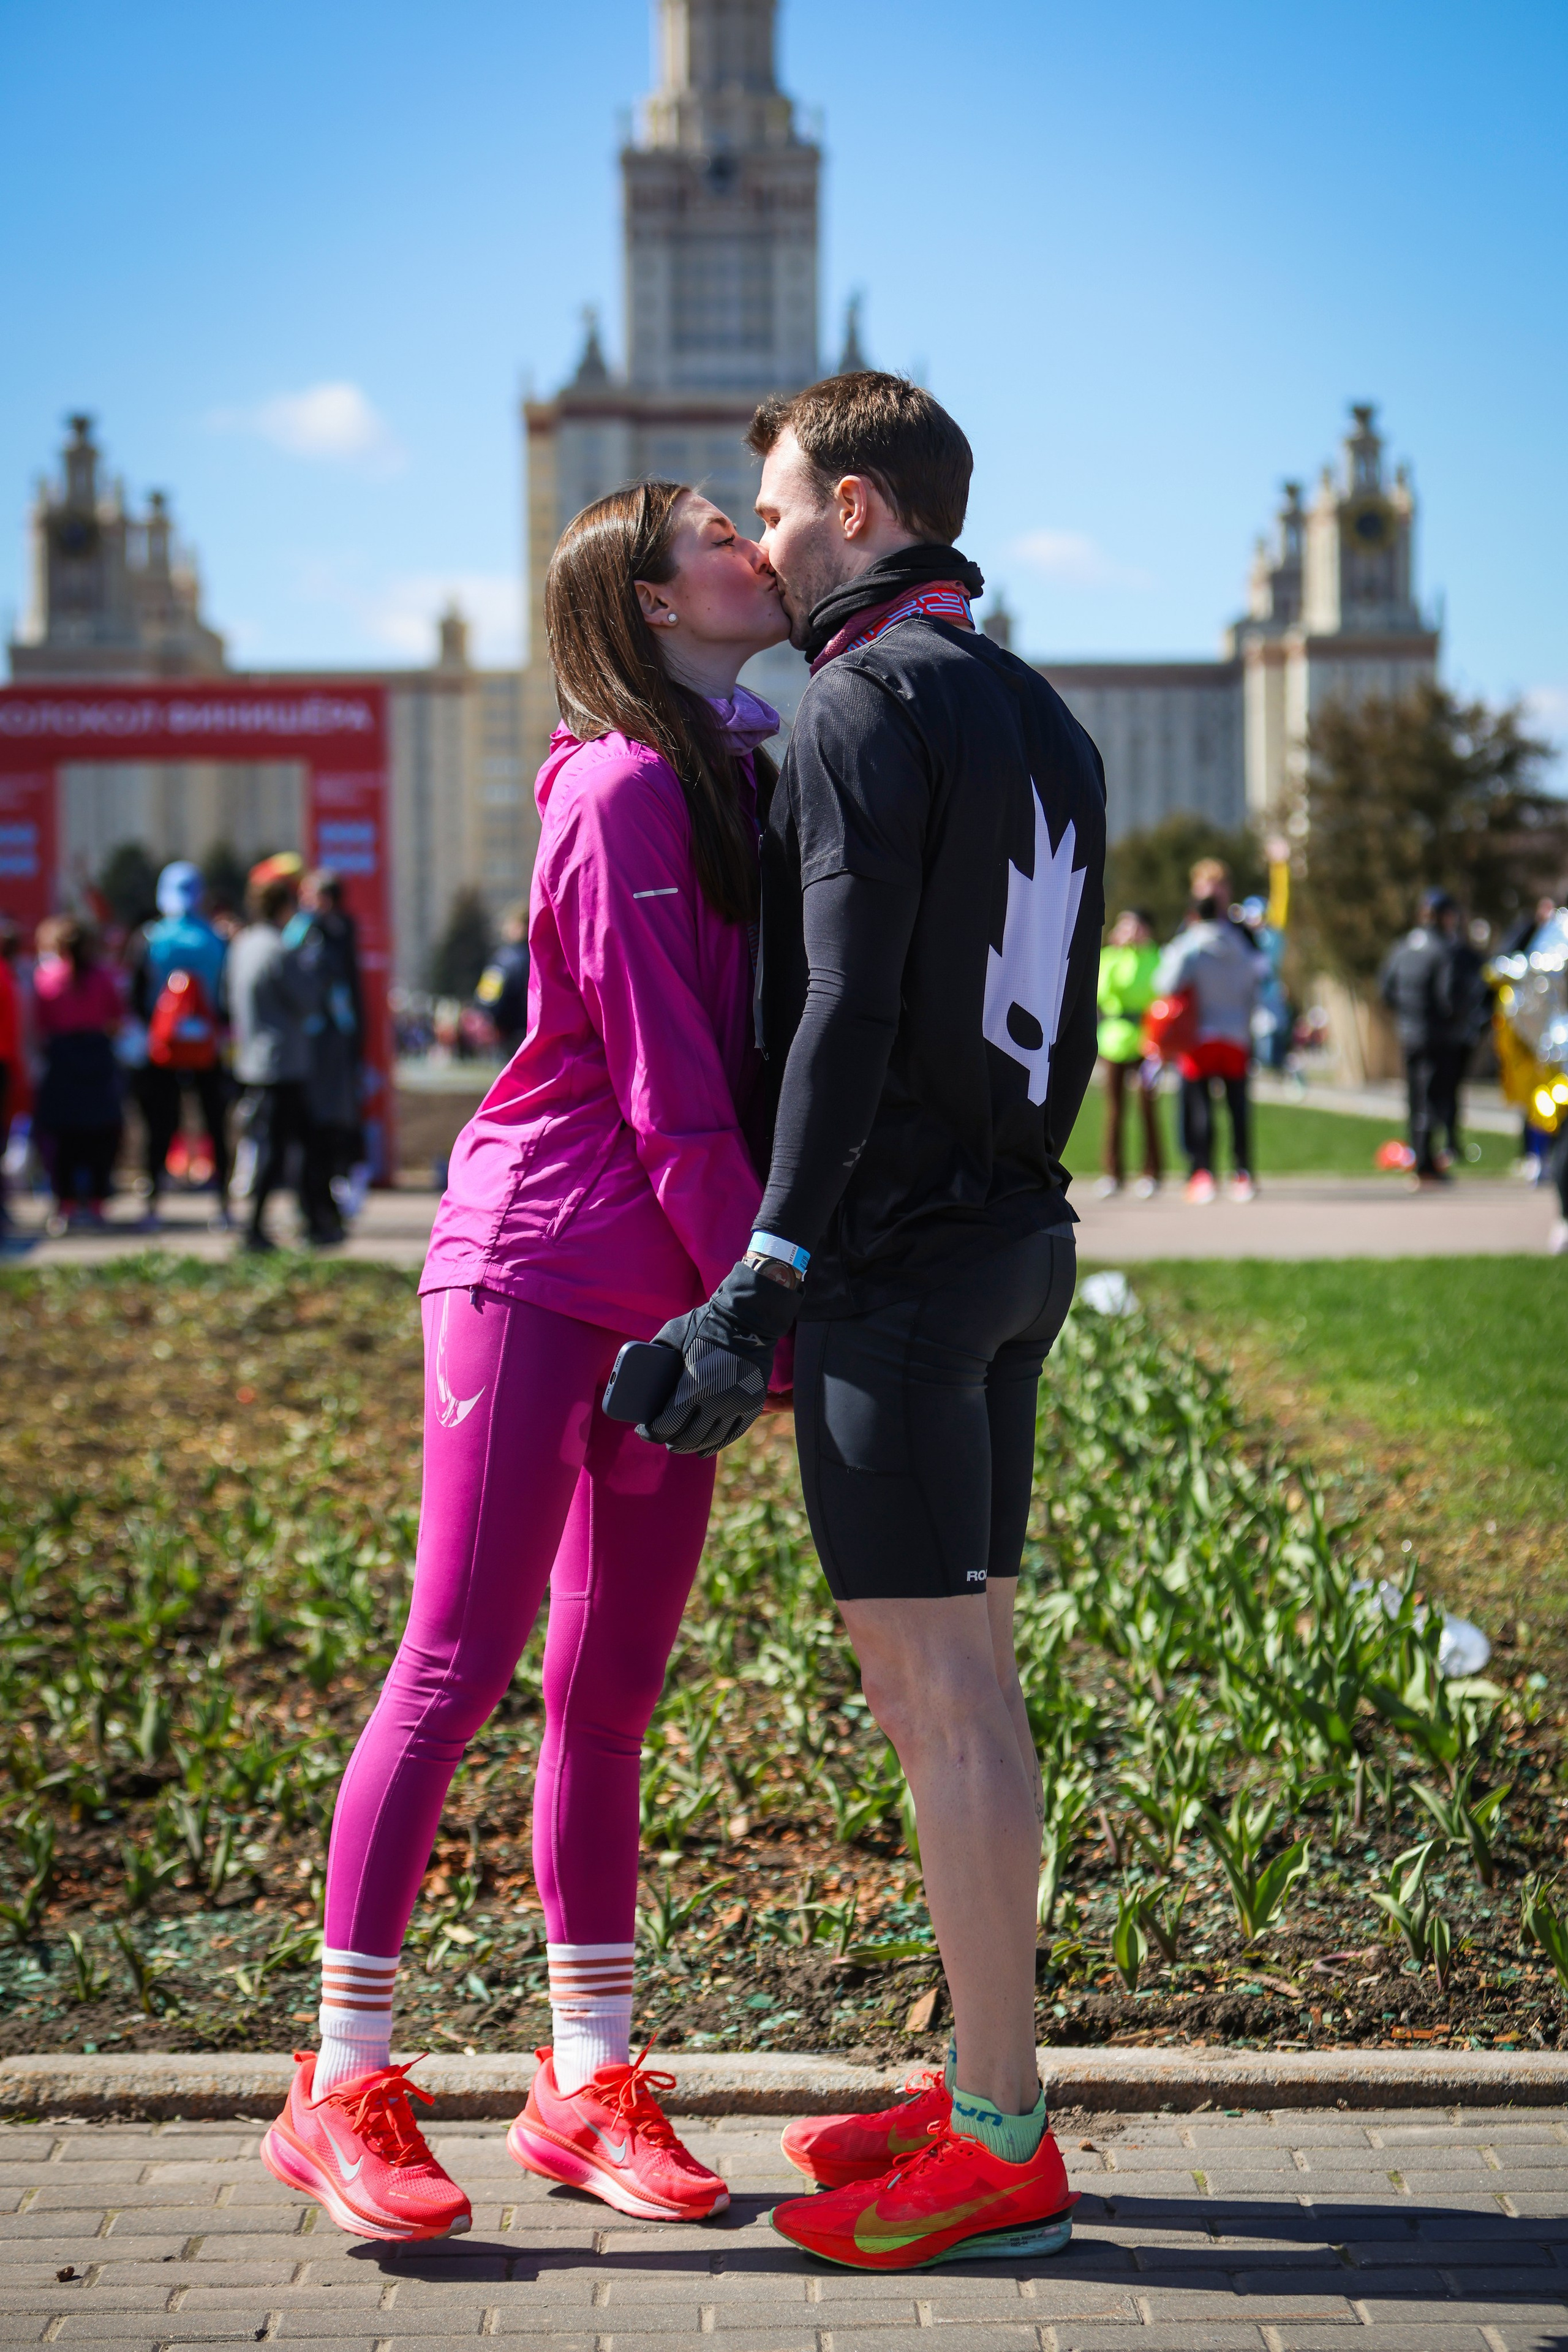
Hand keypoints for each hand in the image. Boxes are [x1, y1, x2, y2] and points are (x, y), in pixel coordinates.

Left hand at [644, 1260, 801, 1456]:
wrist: (747, 1318)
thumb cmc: (704, 1323)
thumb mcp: (671, 1334)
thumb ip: (656, 1354)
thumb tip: (639, 1374)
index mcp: (692, 1388)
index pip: (665, 1426)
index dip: (650, 1433)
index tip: (643, 1430)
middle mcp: (716, 1402)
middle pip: (686, 1438)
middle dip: (669, 1441)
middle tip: (660, 1436)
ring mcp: (736, 1406)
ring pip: (709, 1441)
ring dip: (690, 1446)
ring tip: (679, 1444)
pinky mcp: (752, 1405)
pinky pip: (731, 1435)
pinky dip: (715, 1445)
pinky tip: (703, 1448)